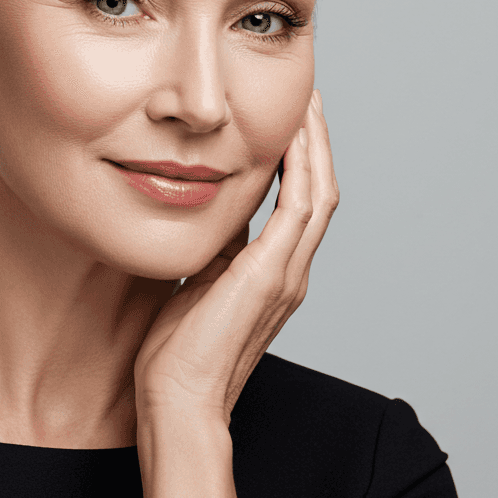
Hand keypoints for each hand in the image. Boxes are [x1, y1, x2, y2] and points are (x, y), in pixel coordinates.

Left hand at [135, 89, 337, 424]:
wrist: (179, 398)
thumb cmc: (178, 353)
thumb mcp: (198, 283)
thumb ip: (215, 250)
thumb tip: (209, 212)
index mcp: (273, 274)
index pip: (298, 204)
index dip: (300, 160)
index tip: (289, 120)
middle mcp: (290, 272)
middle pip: (320, 191)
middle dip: (316, 142)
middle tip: (309, 99)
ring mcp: (286, 274)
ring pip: (318, 194)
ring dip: (315, 146)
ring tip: (308, 105)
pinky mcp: (270, 276)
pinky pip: (298, 210)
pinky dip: (301, 170)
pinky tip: (292, 138)